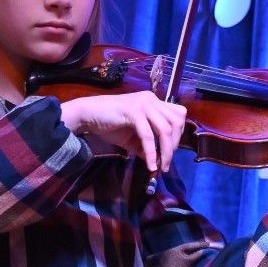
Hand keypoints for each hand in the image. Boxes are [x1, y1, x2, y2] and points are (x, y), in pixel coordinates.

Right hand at [60, 90, 186, 172]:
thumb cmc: (109, 124)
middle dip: (174, 145)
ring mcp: (143, 104)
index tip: (170, 151)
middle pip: (177, 122)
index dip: (179, 134)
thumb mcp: (132, 138)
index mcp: (153, 102)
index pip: (179, 114)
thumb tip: (156, 163)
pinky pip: (148, 135)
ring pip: (165, 129)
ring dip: (166, 151)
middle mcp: (151, 99)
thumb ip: (145, 147)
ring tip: (160, 166)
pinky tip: (149, 165)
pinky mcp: (133, 111)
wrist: (88, 115)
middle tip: (166, 163)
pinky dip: (151, 152)